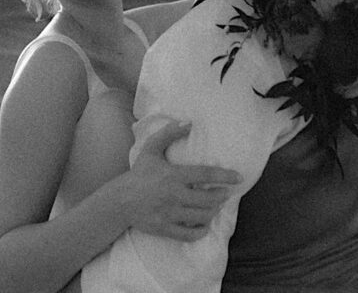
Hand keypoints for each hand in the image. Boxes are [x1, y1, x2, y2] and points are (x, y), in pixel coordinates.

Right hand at [124, 120, 242, 241]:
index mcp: (173, 175)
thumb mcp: (151, 149)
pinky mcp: (164, 228)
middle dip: (222, 196)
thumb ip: (169, 133)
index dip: (225, 176)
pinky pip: (189, 235)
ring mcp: (168, 214)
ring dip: (214, 211)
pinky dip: (201, 231)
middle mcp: (173, 195)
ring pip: (201, 217)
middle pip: (208, 198)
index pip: (206, 174)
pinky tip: (205, 224)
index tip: (239, 177)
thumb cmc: (139, 174)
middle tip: (226, 192)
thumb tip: (189, 122)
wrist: (119, 201)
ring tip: (216, 205)